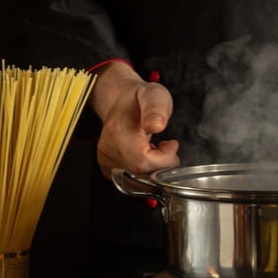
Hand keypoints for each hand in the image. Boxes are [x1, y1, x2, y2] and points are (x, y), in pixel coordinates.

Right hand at [89, 61, 179, 180]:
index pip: (143, 162)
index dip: (164, 159)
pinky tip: (146, 156)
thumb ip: (156, 109)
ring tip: (156, 150)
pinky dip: (145, 173)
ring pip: (138, 182)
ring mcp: (107, 161)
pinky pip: (133, 181)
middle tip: (166, 147)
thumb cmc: (137, 100)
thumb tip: (156, 125)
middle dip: (162, 165)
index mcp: (117, 131)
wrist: (120, 102)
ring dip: (154, 170)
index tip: (170, 144)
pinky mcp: (109, 169)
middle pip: (142, 175)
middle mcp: (108, 149)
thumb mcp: (153, 95)